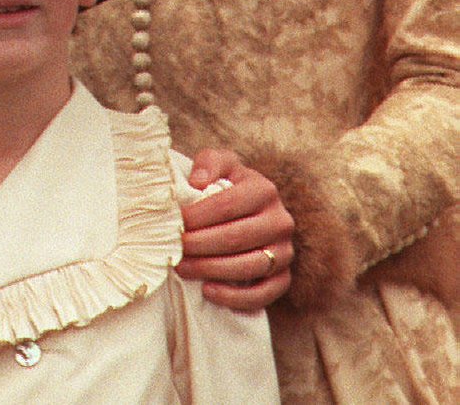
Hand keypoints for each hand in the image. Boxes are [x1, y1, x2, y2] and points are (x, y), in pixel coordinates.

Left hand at [176, 148, 294, 310]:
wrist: (252, 210)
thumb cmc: (229, 185)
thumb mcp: (220, 163)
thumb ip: (209, 163)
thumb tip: (197, 182)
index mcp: (264, 190)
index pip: (227, 205)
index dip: (198, 217)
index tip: (174, 224)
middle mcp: (280, 221)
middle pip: (236, 238)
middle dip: (200, 245)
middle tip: (175, 249)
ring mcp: (285, 251)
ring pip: (249, 266)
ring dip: (212, 270)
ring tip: (184, 269)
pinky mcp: (284, 277)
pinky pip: (262, 294)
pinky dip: (235, 297)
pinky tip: (208, 291)